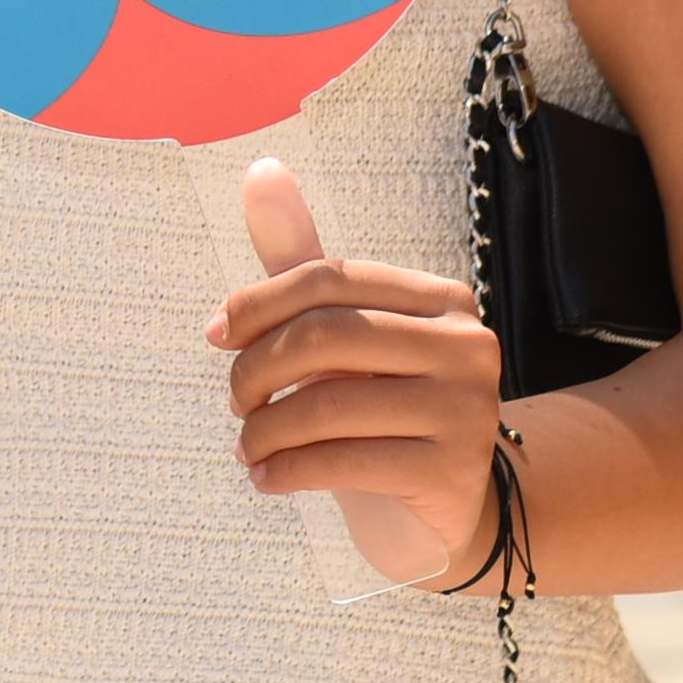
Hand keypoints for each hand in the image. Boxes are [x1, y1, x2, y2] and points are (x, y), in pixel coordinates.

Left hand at [207, 157, 503, 584]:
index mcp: (440, 301)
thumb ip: (300, 258)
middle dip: (256, 370)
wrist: (438, 514)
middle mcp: (468, 346)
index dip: (256, 303)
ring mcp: (468, 411)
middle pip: (324, 336)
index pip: (328, 278)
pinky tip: (266, 477)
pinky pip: (342, 461)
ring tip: (247, 446)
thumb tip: (262, 167)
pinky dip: (285, 470)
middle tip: (234, 403)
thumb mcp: (337, 333)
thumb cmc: (376, 411)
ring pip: (327, 404)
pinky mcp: (454, 472)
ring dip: (264, 429)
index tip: (213, 336)